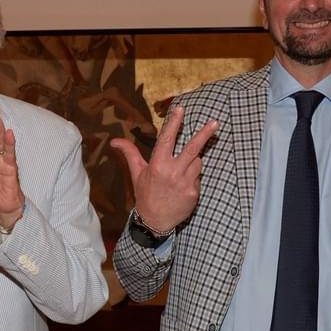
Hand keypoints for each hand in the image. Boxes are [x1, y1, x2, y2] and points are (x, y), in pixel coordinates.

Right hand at [111, 105, 217, 232]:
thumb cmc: (145, 195)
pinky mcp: (194, 192)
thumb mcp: (137, 173)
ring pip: (197, 162)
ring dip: (193, 162)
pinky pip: (198, 177)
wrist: (155, 222)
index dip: (174, 122)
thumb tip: (115, 140)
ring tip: (180, 172)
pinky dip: (193, 178)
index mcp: (158, 165)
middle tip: (215, 123)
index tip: (181, 109)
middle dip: (205, 134)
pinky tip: (183, 186)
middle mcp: (173, 172)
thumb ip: (130, 153)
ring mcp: (185, 183)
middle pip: (193, 148)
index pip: (167, 139)